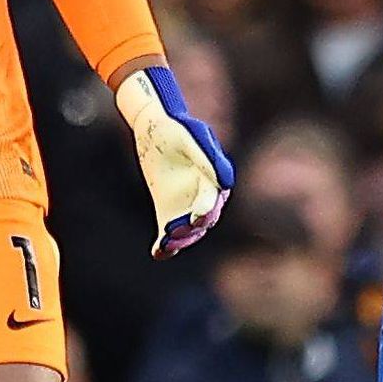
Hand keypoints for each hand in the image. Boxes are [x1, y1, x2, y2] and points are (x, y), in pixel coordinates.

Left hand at [116, 66, 233, 256]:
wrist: (156, 129)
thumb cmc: (178, 129)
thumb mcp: (192, 138)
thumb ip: (208, 159)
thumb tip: (226, 183)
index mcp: (214, 181)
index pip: (213, 202)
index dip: (206, 211)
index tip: (195, 217)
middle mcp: (203, 197)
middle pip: (201, 222)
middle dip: (190, 230)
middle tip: (173, 233)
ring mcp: (185, 206)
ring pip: (187, 231)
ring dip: (178, 240)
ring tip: (164, 243)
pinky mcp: (168, 211)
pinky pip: (169, 233)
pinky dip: (165, 246)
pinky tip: (158, 252)